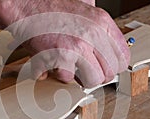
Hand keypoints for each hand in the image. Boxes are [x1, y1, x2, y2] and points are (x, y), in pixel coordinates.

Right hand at [0, 0, 129, 87]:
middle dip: (96, 76)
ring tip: (67, 67)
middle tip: (85, 71)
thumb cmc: (52, 7)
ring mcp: (77, 47)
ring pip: (91, 81)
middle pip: (109, 73)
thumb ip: (98, 25)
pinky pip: (66, 79)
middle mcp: (92, 35)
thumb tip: (108, 45)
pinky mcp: (59, 58)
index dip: (112, 67)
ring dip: (79, 79)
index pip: (123, 57)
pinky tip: (50, 64)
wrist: (27, 5)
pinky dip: (55, 74)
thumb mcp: (85, 7)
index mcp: (102, 23)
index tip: (103, 67)